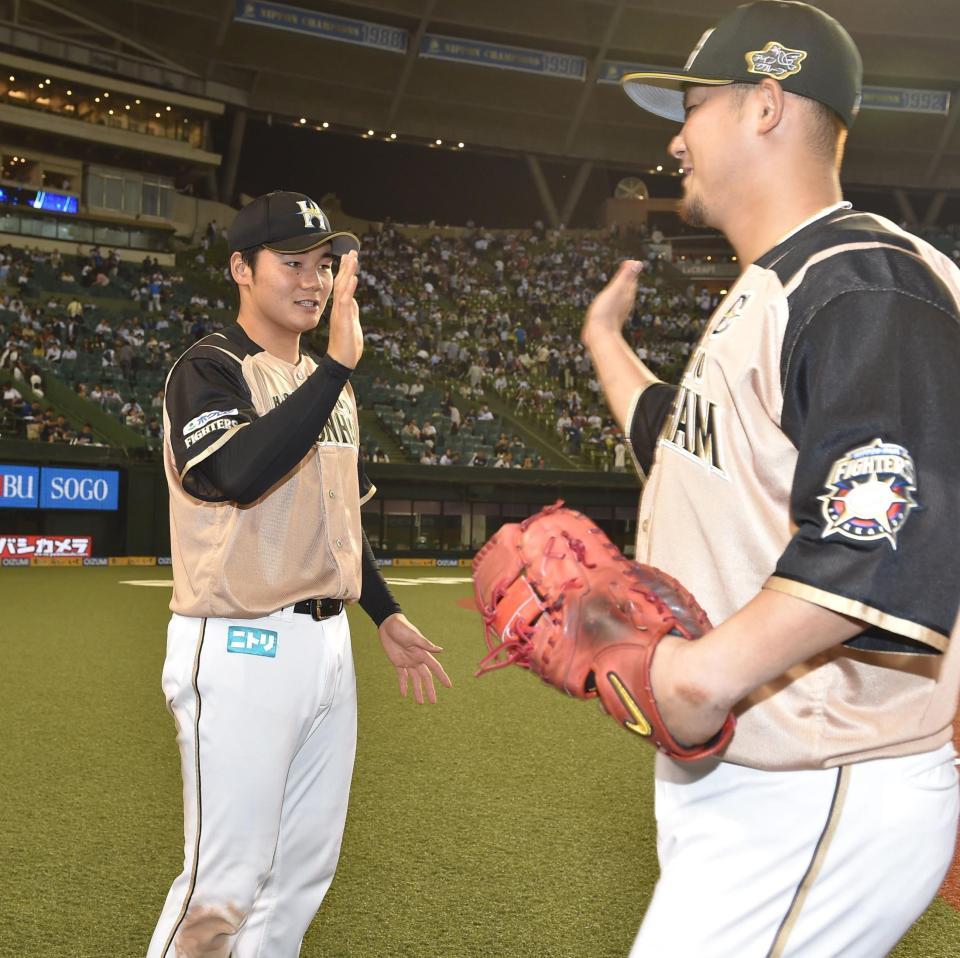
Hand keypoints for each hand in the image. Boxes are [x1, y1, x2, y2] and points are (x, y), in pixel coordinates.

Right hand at [327, 249, 361, 367]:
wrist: (341, 361)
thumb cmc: (347, 346)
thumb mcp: (352, 324)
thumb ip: (351, 311)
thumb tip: (353, 300)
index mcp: (341, 308)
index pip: (344, 286)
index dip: (346, 271)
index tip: (350, 257)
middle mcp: (339, 308)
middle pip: (342, 283)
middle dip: (347, 266)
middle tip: (351, 250)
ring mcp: (340, 313)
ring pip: (343, 288)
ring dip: (348, 272)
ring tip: (352, 258)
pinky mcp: (343, 320)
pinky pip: (345, 301)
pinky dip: (349, 289)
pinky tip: (353, 278)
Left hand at [378, 612, 451, 704]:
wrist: (388, 624)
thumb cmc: (402, 628)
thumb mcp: (414, 636)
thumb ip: (426, 645)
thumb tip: (441, 650)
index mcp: (423, 654)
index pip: (435, 668)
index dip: (442, 677)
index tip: (449, 686)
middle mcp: (417, 659)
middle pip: (425, 678)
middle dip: (430, 690)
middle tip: (433, 702)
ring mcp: (407, 662)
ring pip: (415, 680)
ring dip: (417, 691)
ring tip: (421, 703)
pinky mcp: (397, 662)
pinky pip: (401, 676)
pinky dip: (403, 685)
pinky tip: (404, 694)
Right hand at [581, 259, 642, 346]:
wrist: (599, 335)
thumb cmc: (606, 313)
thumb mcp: (616, 290)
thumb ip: (625, 276)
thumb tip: (637, 263)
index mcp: (627, 294)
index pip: (632, 279)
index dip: (630, 270)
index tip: (630, 262)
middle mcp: (624, 303)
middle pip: (628, 289)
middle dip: (627, 280)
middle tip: (626, 272)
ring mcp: (617, 311)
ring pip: (621, 298)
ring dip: (620, 291)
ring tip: (619, 286)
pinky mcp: (609, 318)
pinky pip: (612, 306)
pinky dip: (612, 301)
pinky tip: (608, 303)